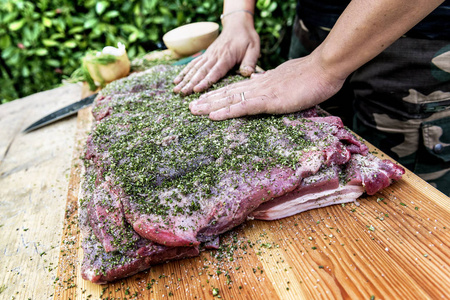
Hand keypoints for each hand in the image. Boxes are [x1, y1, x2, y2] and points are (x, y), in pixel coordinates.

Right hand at [173, 13, 259, 94]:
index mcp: (226, 57)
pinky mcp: (206, 55)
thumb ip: (250, 62)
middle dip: (190, 83)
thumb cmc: (247, 38)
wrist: (238, 24)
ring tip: (175, 89)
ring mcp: (208, 55)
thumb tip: (247, 74)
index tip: (196, 90)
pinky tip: (177, 80)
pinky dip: (184, 72)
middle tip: (181, 93)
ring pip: (194, 68)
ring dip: (184, 79)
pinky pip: (193, 64)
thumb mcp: (254, 49)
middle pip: (201, 72)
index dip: (205, 81)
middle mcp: (214, 56)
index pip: (215, 71)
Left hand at [189, 51, 346, 119]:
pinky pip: (243, 107)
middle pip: (228, 93)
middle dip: (208, 100)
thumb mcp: (292, 83)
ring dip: (210, 105)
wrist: (325, 68)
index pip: (237, 89)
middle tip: (191, 107)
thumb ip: (280, 88)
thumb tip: (276, 94)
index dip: (220, 95)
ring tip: (193, 110)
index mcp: (264, 82)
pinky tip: (213, 116)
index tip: (207, 99)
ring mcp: (262, 92)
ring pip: (230, 99)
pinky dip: (226, 112)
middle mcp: (258, 86)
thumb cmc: (314, 76)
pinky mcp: (269, 100)